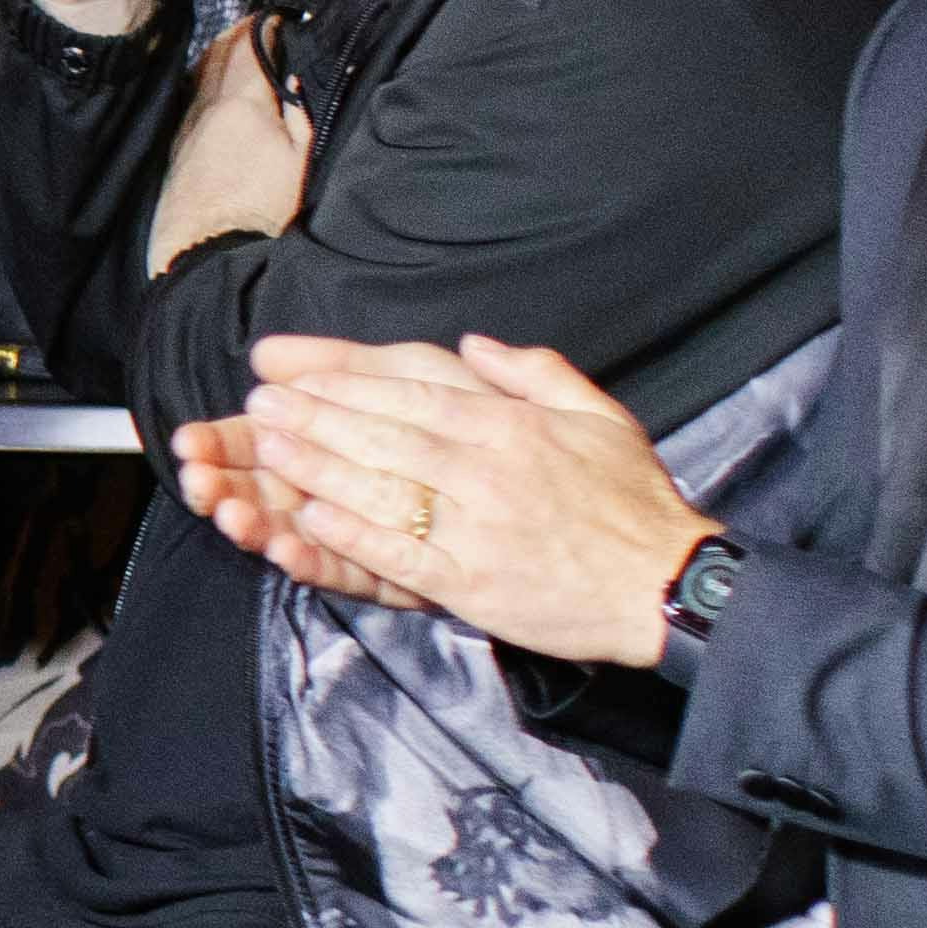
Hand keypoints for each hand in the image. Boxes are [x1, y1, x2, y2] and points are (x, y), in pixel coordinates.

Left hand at [146, 10, 311, 265]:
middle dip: (239, 33)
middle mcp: (208, 105)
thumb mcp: (298, 162)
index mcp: (243, 102)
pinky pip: (189, 97)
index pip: (249, 47)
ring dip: (218, 54)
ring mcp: (186, 123)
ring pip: (199, 73)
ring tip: (236, 46)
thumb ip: (298, 117)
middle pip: (219, 52)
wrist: (204, 247)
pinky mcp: (175, 144)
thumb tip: (292, 83)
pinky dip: (203, 80)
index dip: (262, 26)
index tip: (275, 17)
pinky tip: (212, 84)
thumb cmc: (259, 209)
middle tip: (256, 24)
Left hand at [210, 332, 709, 664]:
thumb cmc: (633, 501)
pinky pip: (400, 554)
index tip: (297, 374)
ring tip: (265, 448)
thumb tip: (474, 343)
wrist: (665, 584)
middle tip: (260, 404)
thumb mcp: (599, 415)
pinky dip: (353, 535)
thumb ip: (534, 372)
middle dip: (315, 416)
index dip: (346, 383)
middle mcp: (487, 471)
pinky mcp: (472, 583)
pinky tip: (309, 518)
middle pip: (384, 436)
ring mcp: (477, 528)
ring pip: (382, 489)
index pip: (412, 395)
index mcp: (511, 428)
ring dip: (317, 467)